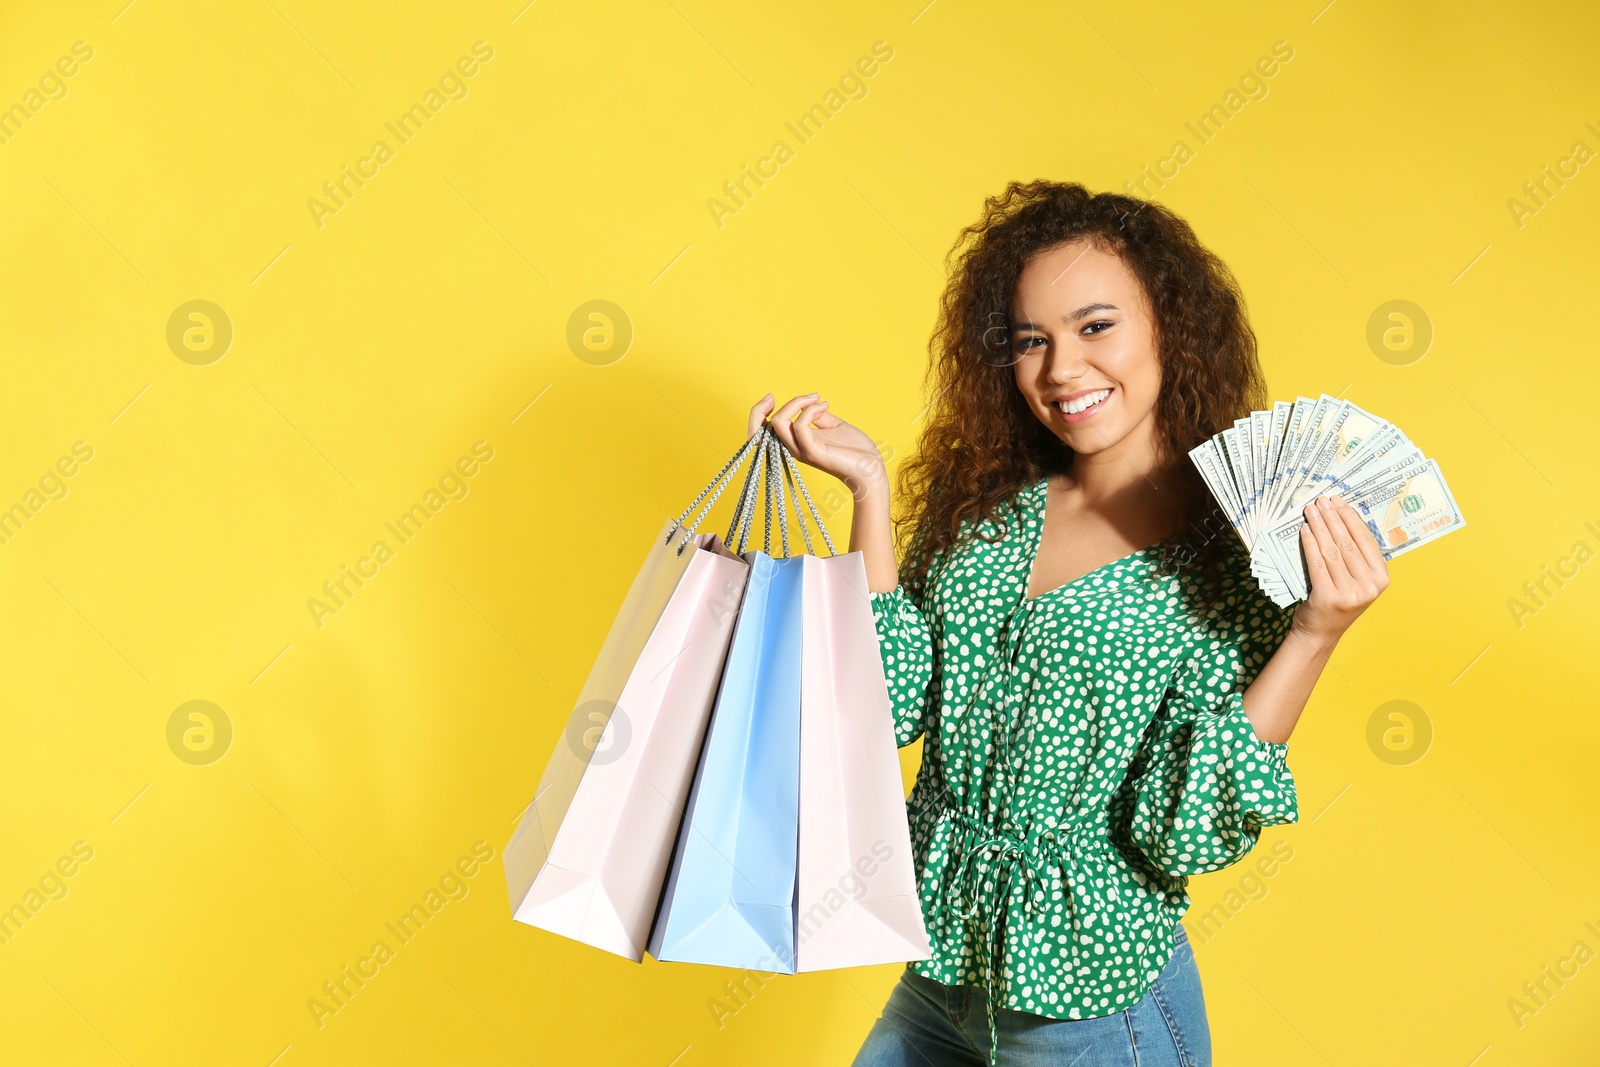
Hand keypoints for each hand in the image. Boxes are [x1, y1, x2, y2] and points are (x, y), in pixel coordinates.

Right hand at [746, 393, 886, 499]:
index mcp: (794, 442)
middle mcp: (793, 448)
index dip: (758, 412)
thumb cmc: (854, 449)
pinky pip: (801, 425)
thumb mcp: (832, 425)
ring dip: (796, 402)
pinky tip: (825, 406)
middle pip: (759, 428)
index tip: (772, 397)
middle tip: (773, 395)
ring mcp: (801, 451)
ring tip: (815, 398)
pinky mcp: (813, 452)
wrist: (871, 467)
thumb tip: (808, 403)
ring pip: (779, 423)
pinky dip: (810, 410)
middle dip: (760, 408)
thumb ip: (817, 415)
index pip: (760, 431)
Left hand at [1292, 493, 1389, 641]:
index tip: (1338, 502)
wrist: (1320, 633)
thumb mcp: (1356, 581)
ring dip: (1320, 526)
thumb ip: (1355, 558)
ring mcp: (1350, 593)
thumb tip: (1341, 519)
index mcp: (1380, 579)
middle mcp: (1369, 586)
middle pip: (1347, 543)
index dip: (1350, 518)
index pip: (1365, 541)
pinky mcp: (1328, 597)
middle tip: (1321, 501)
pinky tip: (1305, 530)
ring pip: (1332, 550)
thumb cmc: (1337, 602)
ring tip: (1311, 511)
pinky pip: (1317, 563)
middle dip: (1332, 518)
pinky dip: (1310, 544)